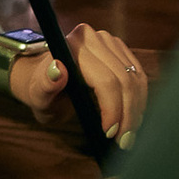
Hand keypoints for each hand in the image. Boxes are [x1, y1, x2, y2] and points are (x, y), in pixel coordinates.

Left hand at [7, 23, 146, 146]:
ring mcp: (110, 42)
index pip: (105, 80)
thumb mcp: (39, 95)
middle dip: (127, 114)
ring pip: (136, 79)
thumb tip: (57, 68)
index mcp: (73, 46)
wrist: (47, 79)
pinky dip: (139, 99)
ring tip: (128, 134)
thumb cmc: (42, 90)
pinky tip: (132, 117)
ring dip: (136, 109)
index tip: (110, 133)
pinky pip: (139, 76)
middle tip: (123, 140)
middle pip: (124, 80)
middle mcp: (94, 38)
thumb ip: (47, 84)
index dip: (112, 108)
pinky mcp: (121, 50)